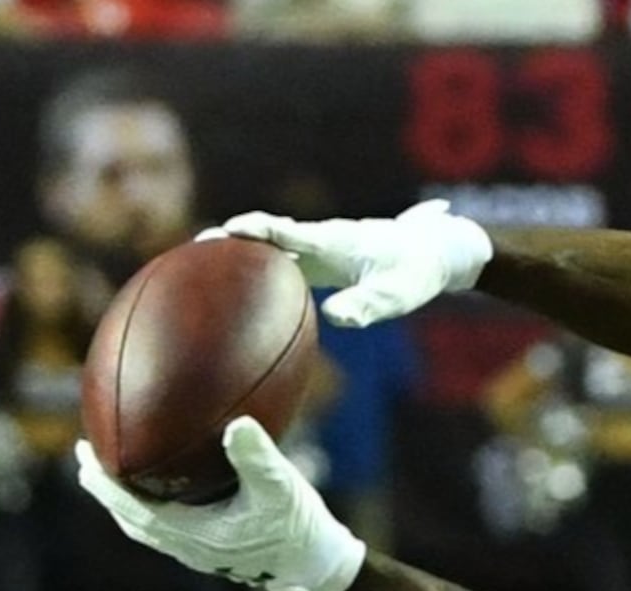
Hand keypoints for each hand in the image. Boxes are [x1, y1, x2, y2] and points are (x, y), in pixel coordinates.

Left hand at [75, 418, 365, 590]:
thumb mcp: (282, 489)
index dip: (104, 483)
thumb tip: (237, 423)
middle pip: (132, 519)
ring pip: (150, 527)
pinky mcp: (216, 552)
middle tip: (88, 461)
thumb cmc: (300, 530)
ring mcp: (201, 553)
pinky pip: (171, 528)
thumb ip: (257, 457)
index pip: (132, 508)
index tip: (83, 453)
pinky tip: (172, 491)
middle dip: (107, 491)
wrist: (320, 570)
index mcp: (193, 534)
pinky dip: (156, 507)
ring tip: (120, 476)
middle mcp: (189, 547)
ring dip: (129, 502)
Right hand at [206, 199, 491, 328]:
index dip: (258, 231)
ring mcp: (317, 247)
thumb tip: (335, 319)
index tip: (226, 231)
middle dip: (233, 238)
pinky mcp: (319, 258)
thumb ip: (368, 305)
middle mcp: (320, 239)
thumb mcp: (398, 295)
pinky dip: (256, 261)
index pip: (288, 233)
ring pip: (272, 244)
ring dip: (240, 248)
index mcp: (334, 241)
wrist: (436, 248)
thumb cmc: (417, 273)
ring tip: (196, 260)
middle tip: (195, 246)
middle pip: (269, 235)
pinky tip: (232, 278)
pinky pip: (281, 257)